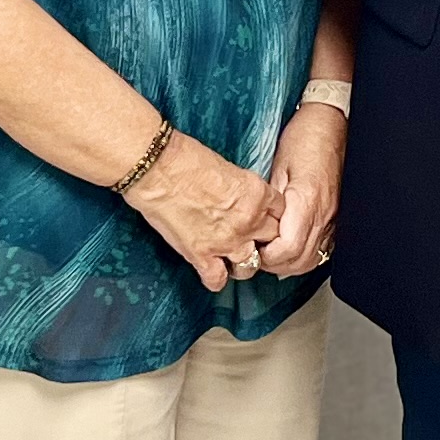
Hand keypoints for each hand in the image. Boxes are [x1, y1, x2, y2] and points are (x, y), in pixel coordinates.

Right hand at [127, 128, 277, 291]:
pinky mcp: (201, 255)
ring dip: (243, 260)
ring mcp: (226, 242)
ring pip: (251, 265)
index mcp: (258, 195)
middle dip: (262, 238)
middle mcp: (248, 221)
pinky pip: (218, 280)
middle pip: (272, 239)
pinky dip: (215, 278)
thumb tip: (243, 202)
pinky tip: (212, 270)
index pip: (282, 212)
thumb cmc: (187, 159)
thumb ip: (243, 191)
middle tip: (249, 235)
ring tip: (233, 254)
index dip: (271, 215)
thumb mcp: (229, 168)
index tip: (263, 216)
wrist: (157, 168)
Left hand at [257, 102, 346, 274]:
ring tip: (271, 252)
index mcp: (306, 201)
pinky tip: (291, 248)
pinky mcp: (337, 217)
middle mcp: (324, 214)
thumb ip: (269, 202)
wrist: (331, 124)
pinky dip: (304, 254)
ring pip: (312, 259)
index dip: (266, 256)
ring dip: (289, 263)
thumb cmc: (305, 138)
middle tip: (256, 252)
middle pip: (299, 260)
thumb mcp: (278, 167)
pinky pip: (322, 248)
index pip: (287, 248)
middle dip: (274, 263)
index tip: (253, 247)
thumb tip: (255, 227)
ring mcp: (333, 218)